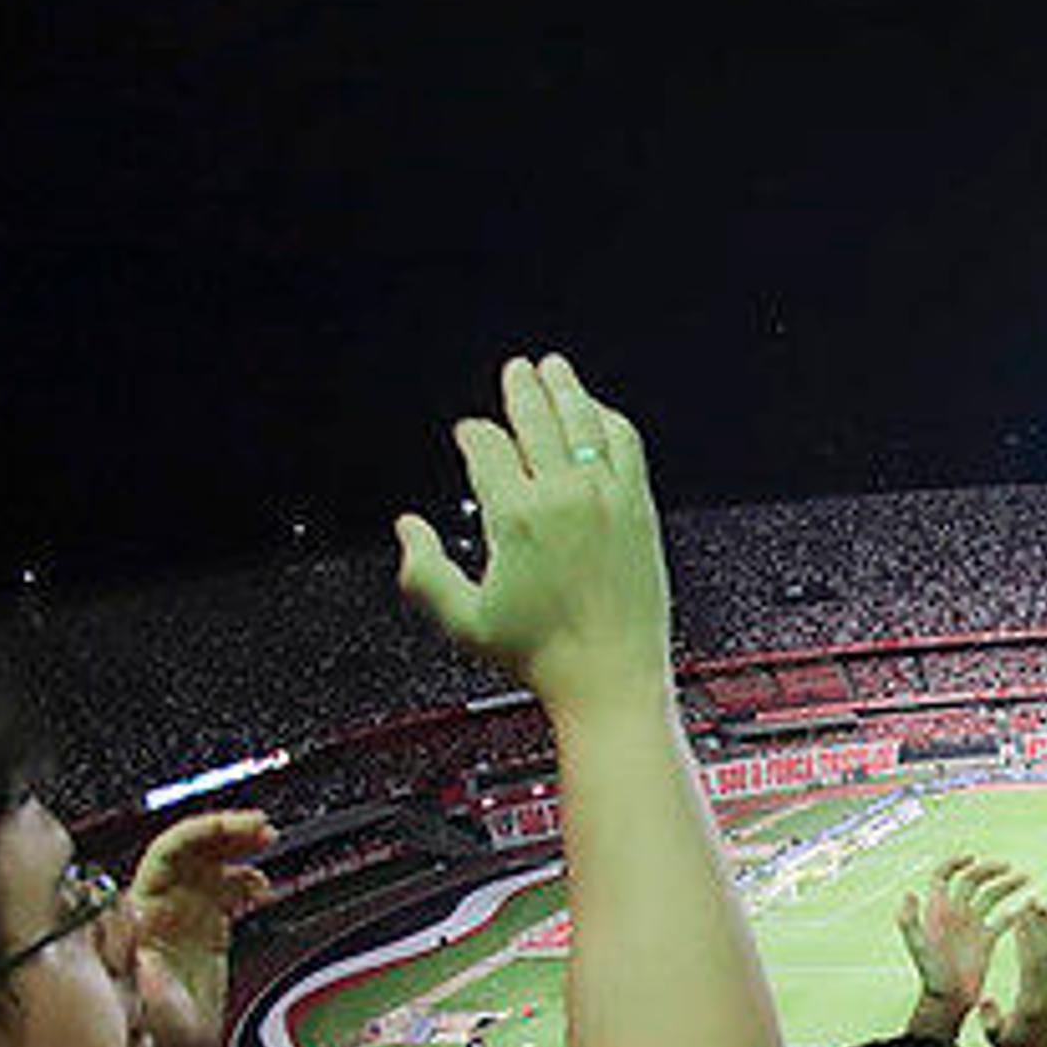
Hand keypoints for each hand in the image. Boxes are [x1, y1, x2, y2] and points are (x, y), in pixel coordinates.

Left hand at [124, 808, 274, 1046]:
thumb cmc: (161, 1046)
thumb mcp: (159, 1020)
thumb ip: (153, 987)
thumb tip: (148, 950)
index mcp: (144, 920)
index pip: (163, 860)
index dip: (193, 842)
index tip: (223, 841)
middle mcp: (160, 909)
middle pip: (186, 848)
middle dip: (220, 831)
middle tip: (256, 828)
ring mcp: (182, 915)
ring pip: (207, 860)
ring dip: (236, 843)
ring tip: (266, 837)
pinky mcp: (204, 927)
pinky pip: (224, 886)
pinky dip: (246, 875)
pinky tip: (263, 883)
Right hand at [393, 354, 672, 720]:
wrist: (609, 678)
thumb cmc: (541, 656)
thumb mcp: (462, 620)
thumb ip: (422, 571)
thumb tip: (406, 528)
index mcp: (517, 516)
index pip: (488, 446)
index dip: (474, 433)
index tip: (470, 434)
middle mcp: (565, 497)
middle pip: (538, 417)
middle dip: (521, 388)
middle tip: (516, 369)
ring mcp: (608, 498)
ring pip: (585, 421)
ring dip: (567, 389)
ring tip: (555, 368)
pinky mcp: (640, 509)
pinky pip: (626, 445)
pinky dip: (609, 420)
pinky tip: (600, 413)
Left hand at [897, 855, 1026, 1035]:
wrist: (948, 999)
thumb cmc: (932, 975)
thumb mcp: (918, 947)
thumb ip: (910, 921)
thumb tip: (909, 893)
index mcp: (938, 911)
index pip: (943, 877)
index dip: (954, 863)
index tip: (972, 857)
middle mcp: (955, 914)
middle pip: (971, 881)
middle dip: (988, 870)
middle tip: (1007, 867)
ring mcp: (971, 926)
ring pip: (990, 897)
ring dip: (1006, 885)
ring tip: (1024, 878)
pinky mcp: (986, 940)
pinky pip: (1003, 920)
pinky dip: (1015, 911)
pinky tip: (1028, 907)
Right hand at [978, 901, 1046, 1046]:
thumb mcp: (997, 1039)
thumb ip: (990, 1020)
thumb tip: (985, 1000)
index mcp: (1032, 1002)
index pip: (1031, 965)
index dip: (1028, 940)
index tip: (1020, 918)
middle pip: (1046, 952)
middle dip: (1039, 926)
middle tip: (1030, 901)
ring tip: (1038, 904)